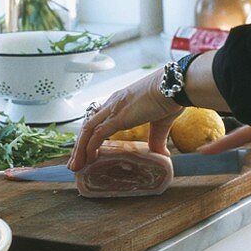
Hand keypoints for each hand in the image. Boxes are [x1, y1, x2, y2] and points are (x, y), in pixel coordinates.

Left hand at [68, 67, 182, 170]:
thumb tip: (161, 155)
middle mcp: (113, 103)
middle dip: (79, 145)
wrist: (176, 85)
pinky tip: (89, 158)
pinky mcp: (118, 116)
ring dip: (80, 149)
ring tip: (76, 165)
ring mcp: (114, 109)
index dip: (89, 135)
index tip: (85, 149)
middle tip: (75, 162)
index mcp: (120, 101)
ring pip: (88, 130)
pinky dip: (90, 147)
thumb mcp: (161, 121)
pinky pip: (98, 134)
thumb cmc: (170, 97)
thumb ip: (157, 138)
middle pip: (88, 125)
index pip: (97, 118)